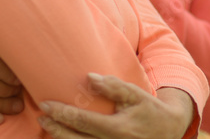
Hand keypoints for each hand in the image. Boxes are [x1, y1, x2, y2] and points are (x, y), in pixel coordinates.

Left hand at [38, 74, 193, 138]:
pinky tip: (62, 136)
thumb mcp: (136, 94)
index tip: (46, 104)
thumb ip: (113, 86)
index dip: (62, 113)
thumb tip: (89, 77)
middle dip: (55, 127)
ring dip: (60, 138)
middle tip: (42, 116)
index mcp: (117, 129)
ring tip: (47, 126)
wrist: (168, 132)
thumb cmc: (149, 110)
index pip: (82, 121)